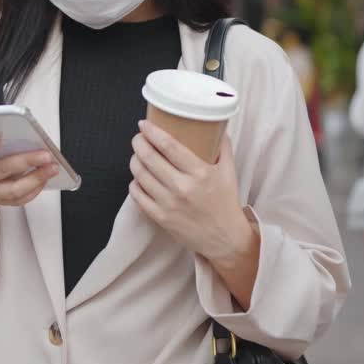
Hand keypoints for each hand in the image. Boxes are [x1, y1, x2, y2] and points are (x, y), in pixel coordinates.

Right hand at [0, 135, 58, 210]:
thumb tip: (14, 127)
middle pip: (0, 170)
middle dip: (25, 161)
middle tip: (45, 154)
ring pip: (14, 189)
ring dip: (36, 178)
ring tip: (53, 167)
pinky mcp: (2, 202)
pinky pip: (21, 199)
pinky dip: (36, 188)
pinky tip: (46, 177)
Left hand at [128, 121, 254, 263]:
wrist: (225, 239)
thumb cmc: (226, 203)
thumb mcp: (229, 172)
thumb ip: (223, 147)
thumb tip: (217, 124)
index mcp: (200, 173)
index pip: (169, 145)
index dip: (152, 131)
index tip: (144, 124)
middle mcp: (183, 188)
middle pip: (149, 157)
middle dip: (139, 143)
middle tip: (138, 138)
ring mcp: (169, 204)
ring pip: (140, 174)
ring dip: (134, 160)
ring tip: (138, 155)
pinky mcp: (160, 218)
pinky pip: (137, 195)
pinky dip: (134, 182)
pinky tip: (139, 177)